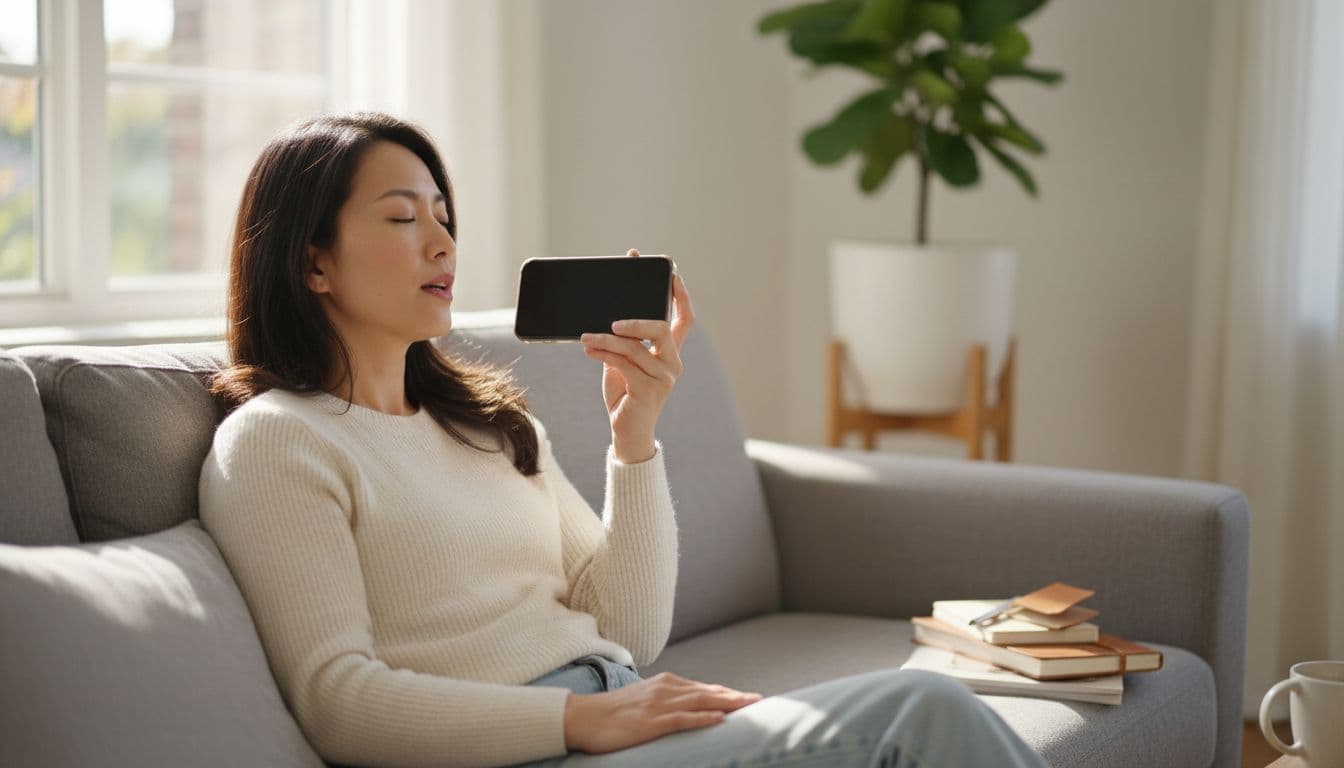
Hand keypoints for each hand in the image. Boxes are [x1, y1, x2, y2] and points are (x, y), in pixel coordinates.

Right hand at [563, 672, 761, 753]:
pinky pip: (682, 719)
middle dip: (736, 696)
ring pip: (701, 701)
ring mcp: (659, 705)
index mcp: (666, 684)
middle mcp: (666, 690)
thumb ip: (667, 702)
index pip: (705, 688)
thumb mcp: (645, 701)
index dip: (728, 693)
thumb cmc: (614, 713)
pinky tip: (719, 719)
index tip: (749, 698)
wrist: (583, 717)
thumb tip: (688, 709)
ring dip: (728, 703)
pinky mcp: (650, 722)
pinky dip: (703, 717)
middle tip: (760, 700)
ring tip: (750, 706)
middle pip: (709, 691)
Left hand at [581, 248, 695, 462]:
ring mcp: (664, 377)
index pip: (684, 319)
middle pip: (661, 327)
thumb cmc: (624, 393)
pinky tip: (589, 350)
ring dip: (607, 339)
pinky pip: (624, 363)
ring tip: (586, 336)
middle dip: (637, 318)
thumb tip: (607, 314)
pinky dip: (603, 354)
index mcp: (670, 352)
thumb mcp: (623, 361)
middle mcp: (672, 362)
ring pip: (635, 347)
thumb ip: (623, 340)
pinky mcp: (649, 390)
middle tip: (613, 319)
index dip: (680, 295)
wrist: (626, 432)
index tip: (671, 272)